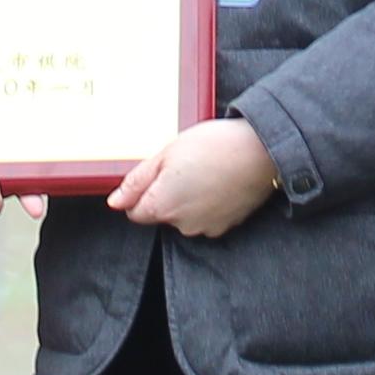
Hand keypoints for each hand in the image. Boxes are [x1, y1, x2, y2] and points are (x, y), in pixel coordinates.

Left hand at [106, 117, 281, 241]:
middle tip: (185, 166)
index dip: (142, 192)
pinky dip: (208, 205)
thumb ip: (137, 181)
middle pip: (161, 214)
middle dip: (167, 194)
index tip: (159, 173)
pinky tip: (219, 184)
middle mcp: (180, 225)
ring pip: (184, 218)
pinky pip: (206, 219)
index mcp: (161, 205)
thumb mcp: (166, 154)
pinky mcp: (225, 227)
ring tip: (205, 172)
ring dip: (189, 200)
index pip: (135, 212)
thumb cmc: (212, 146)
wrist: (259, 151)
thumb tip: (115, 202)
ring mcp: (205, 229)